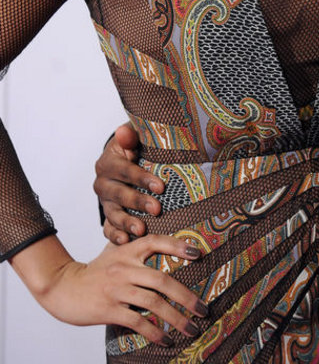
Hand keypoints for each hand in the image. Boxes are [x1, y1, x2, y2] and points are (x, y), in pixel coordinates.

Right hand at [11, 234, 206, 346]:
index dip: (178, 245)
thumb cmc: (94, 271)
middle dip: (186, 297)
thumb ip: (135, 249)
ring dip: (176, 318)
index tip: (198, 253)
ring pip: (153, 303)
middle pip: (162, 280)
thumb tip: (163, 245)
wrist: (63, 287)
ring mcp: (117, 289)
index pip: (156, 241)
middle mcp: (124, 268)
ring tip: (192, 328)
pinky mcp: (109, 309)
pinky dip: (155, 332)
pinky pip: (137, 321)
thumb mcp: (113, 252)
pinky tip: (166, 340)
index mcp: (127, 250)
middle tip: (204, 308)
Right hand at [94, 124, 164, 243]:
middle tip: (157, 209)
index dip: (142, 178)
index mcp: (107, 163)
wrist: (127, 162)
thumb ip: (130, 136)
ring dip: (127, 222)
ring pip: (113, 214)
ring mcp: (105, 203)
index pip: (125, 171)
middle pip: (120, 194)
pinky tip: (126, 241)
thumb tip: (123, 131)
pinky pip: (108, 228)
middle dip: (138, 202)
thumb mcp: (133, 139)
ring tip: (142, 230)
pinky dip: (115, 236)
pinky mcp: (108, 216)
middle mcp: (103, 184)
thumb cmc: (135, 149)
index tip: (161, 186)